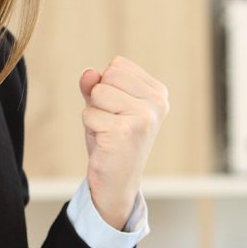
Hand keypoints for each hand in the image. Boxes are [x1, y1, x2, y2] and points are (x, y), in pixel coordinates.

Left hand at [79, 56, 168, 228]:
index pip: (118, 66)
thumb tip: (88, 74)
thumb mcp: (103, 106)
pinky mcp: (125, 130)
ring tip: (108, 132)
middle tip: (111, 123)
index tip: (117, 110)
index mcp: (158, 92)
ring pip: (98, 93)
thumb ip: (95, 86)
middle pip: (109, 75)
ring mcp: (144, 116)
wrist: (117, 181)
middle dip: (99, 98)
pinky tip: (106, 143)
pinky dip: (91, 128)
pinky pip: (89, 114)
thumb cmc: (111, 139)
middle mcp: (157, 102)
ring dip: (94, 113)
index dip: (107, 86)